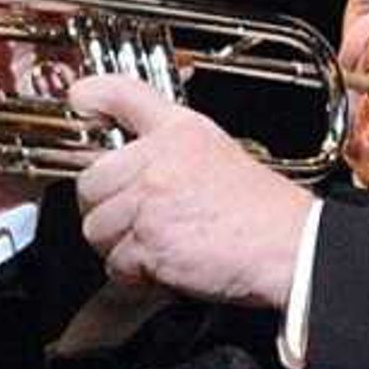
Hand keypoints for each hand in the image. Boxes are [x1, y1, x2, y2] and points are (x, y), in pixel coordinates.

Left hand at [66, 73, 313, 308]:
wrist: (288, 246)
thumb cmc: (261, 210)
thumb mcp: (219, 152)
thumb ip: (171, 150)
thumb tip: (131, 160)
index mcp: (180, 130)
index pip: (124, 94)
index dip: (93, 94)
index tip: (79, 98)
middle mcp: (159, 158)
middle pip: (91, 182)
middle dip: (105, 210)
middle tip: (135, 221)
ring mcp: (150, 198)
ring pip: (96, 227)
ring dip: (118, 245)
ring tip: (155, 245)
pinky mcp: (149, 240)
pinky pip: (115, 262)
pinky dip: (133, 273)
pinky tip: (164, 265)